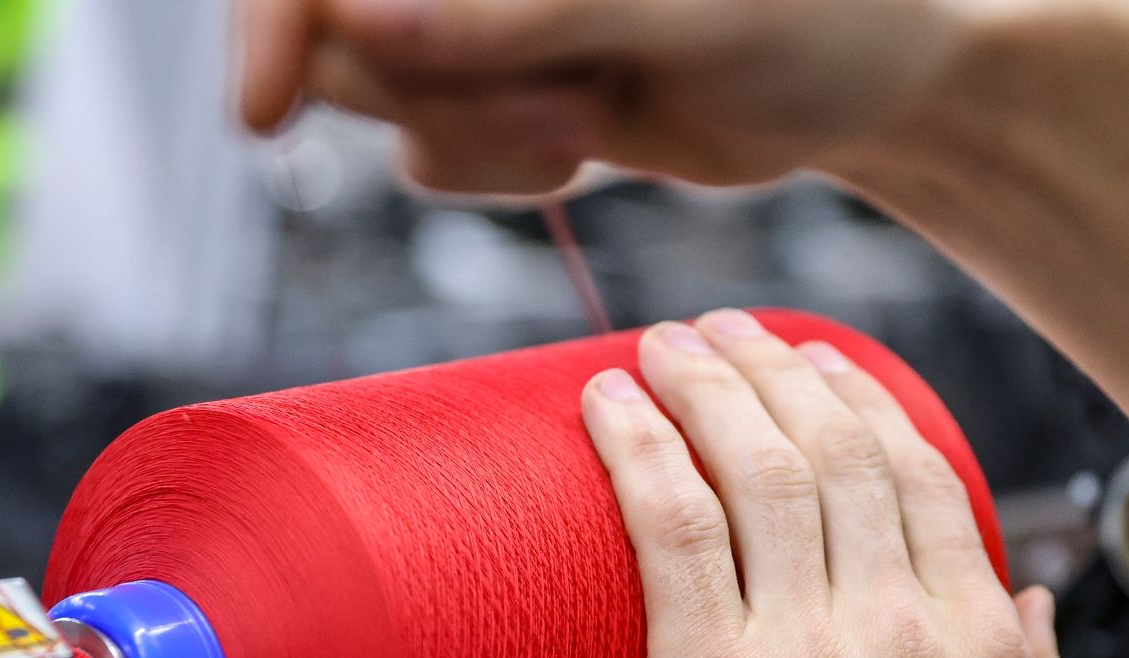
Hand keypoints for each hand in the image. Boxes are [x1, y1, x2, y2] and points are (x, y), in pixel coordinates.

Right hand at [235, 0, 976, 193]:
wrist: (861, 84)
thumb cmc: (812, 10)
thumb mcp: (679, 4)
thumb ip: (526, 10)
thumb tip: (364, 18)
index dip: (275, 18)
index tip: (267, 112)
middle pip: (337, 32)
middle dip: (443, 95)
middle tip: (569, 112)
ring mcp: (477, 11)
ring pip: (385, 100)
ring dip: (485, 137)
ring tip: (594, 116)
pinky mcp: (495, 81)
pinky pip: (431, 151)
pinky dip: (501, 171)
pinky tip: (589, 137)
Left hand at [580, 309, 1071, 657]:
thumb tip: (1040, 607)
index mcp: (979, 641)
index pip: (918, 478)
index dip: (862, 404)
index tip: (823, 368)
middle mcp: (897, 622)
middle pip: (833, 448)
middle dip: (775, 368)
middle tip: (726, 331)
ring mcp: (803, 645)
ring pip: (755, 467)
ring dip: (706, 383)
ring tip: (666, 342)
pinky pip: (673, 526)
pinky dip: (641, 446)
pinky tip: (611, 400)